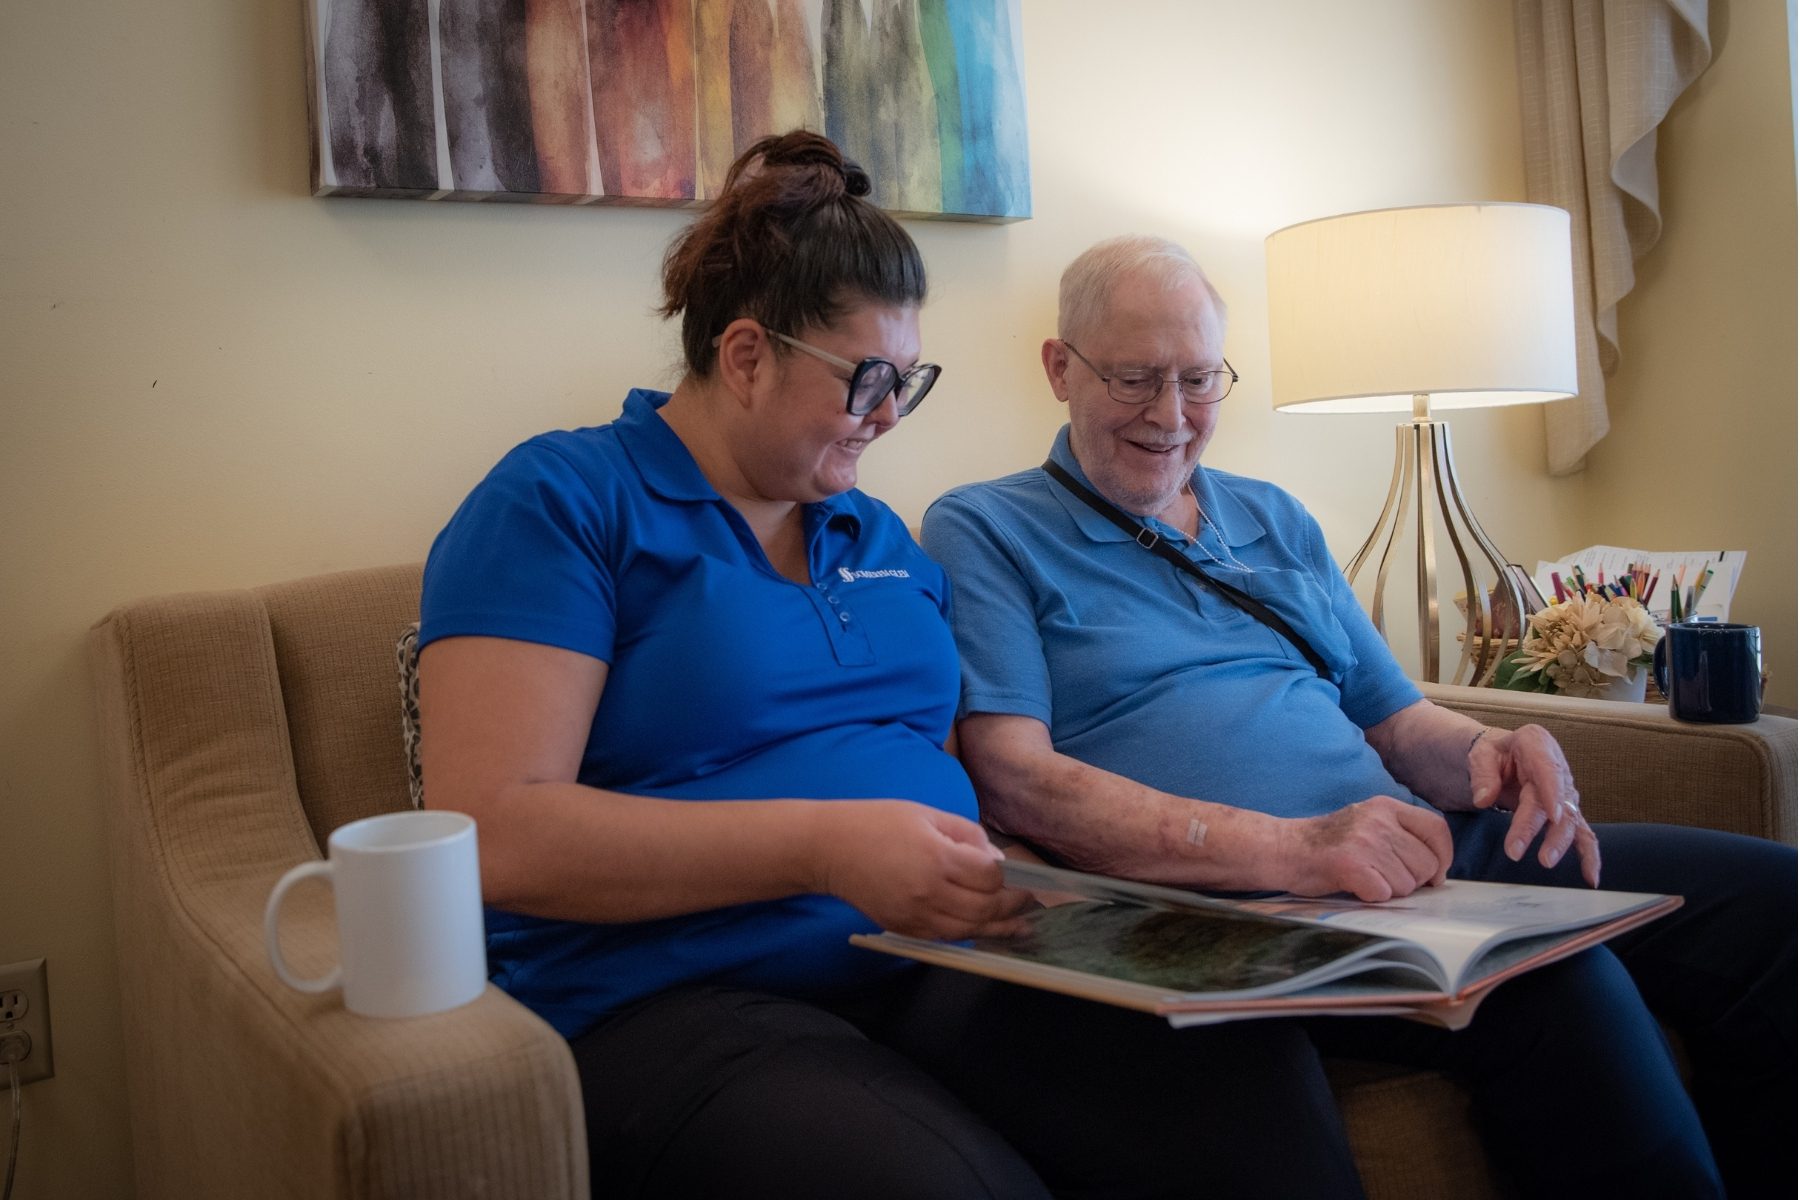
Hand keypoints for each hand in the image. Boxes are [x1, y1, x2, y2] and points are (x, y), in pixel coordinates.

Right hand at [813, 802, 1035, 939]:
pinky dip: (968, 933)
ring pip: (968, 930)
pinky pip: (944, 937)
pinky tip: (984, 928)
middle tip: (1028, 901)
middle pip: (984, 908)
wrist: (828, 848)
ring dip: (997, 927)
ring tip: (1020, 925)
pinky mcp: (902, 928)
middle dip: (1011, 906)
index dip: (1009, 876)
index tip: (1020, 873)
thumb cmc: (876, 823)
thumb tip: (996, 859)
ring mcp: (914, 915)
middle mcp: (928, 891)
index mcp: (936, 857)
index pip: (989, 876)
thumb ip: (966, 834)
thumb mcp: (926, 813)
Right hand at [1278, 796, 1454, 901]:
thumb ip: (1400, 836)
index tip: (1435, 874)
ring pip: (1407, 884)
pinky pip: (1384, 894)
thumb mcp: (1366, 823)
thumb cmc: (1327, 843)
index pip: (1436, 829)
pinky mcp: (1351, 864)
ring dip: (1389, 890)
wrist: (1284, 848)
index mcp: (1385, 807)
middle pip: (1426, 863)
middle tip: (1384, 877)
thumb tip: (1437, 869)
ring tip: (1364, 878)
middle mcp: (1378, 821)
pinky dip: (1371, 897)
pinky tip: (1354, 886)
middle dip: (1412, 880)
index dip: (1443, 857)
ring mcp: (1365, 841)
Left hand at [1469, 725, 1600, 885]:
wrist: (1504, 756)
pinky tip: (1590, 877)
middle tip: (1514, 850)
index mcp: (1536, 744)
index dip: (1552, 791)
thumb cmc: (1494, 753)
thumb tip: (1483, 799)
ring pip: (1567, 819)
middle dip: (1535, 827)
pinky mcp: (1566, 812)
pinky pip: (1581, 834)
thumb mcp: (1481, 753)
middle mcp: (1557, 768)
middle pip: (1551, 800)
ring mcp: (1565, 792)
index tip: (1552, 813)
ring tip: (1545, 861)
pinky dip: (1588, 855)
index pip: (1546, 768)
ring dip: (1559, 842)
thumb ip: (1482, 774)